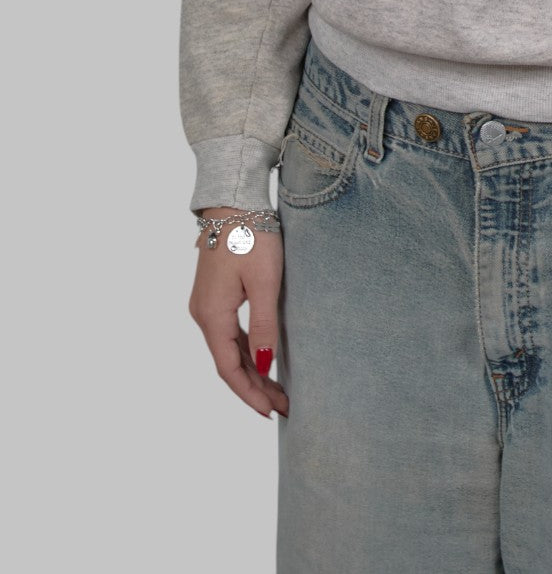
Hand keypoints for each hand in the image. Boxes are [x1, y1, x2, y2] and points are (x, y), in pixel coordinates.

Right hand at [188, 208, 289, 419]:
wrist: (233, 203)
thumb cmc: (252, 237)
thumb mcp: (265, 283)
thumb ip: (264, 326)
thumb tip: (263, 366)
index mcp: (212, 316)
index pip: (228, 369)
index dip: (249, 394)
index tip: (270, 412)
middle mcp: (204, 315)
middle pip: (228, 362)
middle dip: (254, 387)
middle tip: (284, 406)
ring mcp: (207, 305)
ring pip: (229, 349)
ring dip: (251, 371)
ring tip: (278, 390)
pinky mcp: (215, 295)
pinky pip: (229, 333)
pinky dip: (245, 351)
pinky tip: (262, 359)